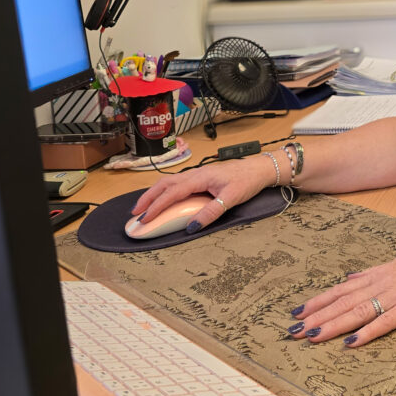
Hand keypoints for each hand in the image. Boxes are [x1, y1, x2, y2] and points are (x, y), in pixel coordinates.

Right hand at [131, 153, 274, 230]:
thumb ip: (211, 213)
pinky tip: (164, 198)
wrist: (259, 169)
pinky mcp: (201, 177)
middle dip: (148, 198)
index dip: (156, 206)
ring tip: (144, 207)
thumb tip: (192, 227)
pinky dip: (165, 191)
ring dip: (155, 193)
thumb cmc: (247, 181)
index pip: (172, 193)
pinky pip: (177, 183)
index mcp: (200, 177)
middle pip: (164, 184)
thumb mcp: (230, 199)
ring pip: (169, 182)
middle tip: (135, 213)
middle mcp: (195, 173)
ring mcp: (198, 174)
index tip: (144, 219)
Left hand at [287, 239, 395, 346]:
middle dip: (317, 316)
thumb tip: (350, 279)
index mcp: (377, 274)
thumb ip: (372, 273)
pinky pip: (386, 321)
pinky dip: (368, 332)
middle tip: (294, 329)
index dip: (318, 301)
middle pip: (343, 302)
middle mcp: (381, 283)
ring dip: (334, 325)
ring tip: (313, 335)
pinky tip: (352, 342)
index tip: (297, 311)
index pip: (341, 289)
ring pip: (358, 311)